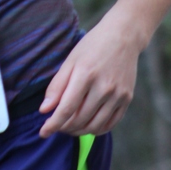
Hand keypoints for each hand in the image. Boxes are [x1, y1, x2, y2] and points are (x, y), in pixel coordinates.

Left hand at [38, 10, 140, 137]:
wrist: (123, 36)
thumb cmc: (92, 46)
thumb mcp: (70, 60)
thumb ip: (57, 86)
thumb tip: (44, 110)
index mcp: (85, 75)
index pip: (66, 109)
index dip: (53, 124)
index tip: (43, 132)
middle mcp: (104, 87)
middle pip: (80, 120)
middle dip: (64, 128)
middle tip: (55, 126)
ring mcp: (118, 95)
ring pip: (95, 126)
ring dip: (79, 131)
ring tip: (69, 127)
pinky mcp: (127, 99)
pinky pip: (110, 124)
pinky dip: (96, 129)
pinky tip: (87, 125)